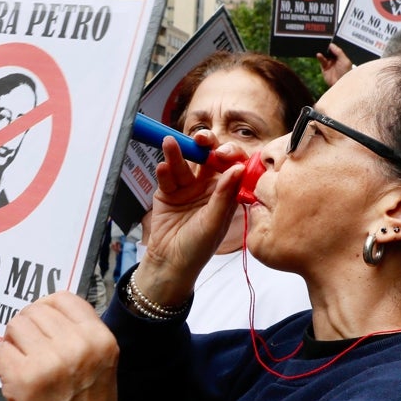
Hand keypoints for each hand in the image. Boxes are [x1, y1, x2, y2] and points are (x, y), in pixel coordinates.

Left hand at [0, 292, 118, 400]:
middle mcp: (78, 346)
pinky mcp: (24, 379)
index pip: (63, 298)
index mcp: (101, 339)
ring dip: (14, 344)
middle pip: (34, 311)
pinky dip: (3, 364)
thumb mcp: (100, 365)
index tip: (42, 327)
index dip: (46, 309)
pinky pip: (0, 351)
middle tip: (31, 355)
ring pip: (15, 326)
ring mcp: (50, 362)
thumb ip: (78, 334)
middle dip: (26, 330)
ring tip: (25, 367)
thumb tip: (44, 308)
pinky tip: (17, 382)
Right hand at [135, 134, 244, 305]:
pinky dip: (164, 171)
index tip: (223, 153)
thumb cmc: (198, 248)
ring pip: (184, 164)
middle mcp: (207, 187)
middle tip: (201, 138)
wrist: (169, 263)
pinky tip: (162, 168)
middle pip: (207, 157)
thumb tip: (238, 168)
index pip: (231, 165)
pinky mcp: (166, 192)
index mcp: (226, 193)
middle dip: (204, 145)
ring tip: (169, 144)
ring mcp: (186, 188)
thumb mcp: (214, 222)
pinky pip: (166, 177)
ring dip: (177, 153)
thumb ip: (224, 195)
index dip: (229, 155)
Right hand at [316, 42, 352, 86]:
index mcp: (342, 57)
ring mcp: (329, 64)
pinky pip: (321, 61)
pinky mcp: (324, 68)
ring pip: (325, 55)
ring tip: (320, 48)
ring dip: (322, 52)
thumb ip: (338, 52)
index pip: (336, 49)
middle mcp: (335, 60)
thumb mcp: (345, 60)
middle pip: (329, 51)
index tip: (329, 41)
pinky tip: (319, 54)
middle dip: (326, 48)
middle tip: (323, 44)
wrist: (341, 84)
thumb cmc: (346, 73)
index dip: (332, 45)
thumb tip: (332, 45)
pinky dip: (320, 57)